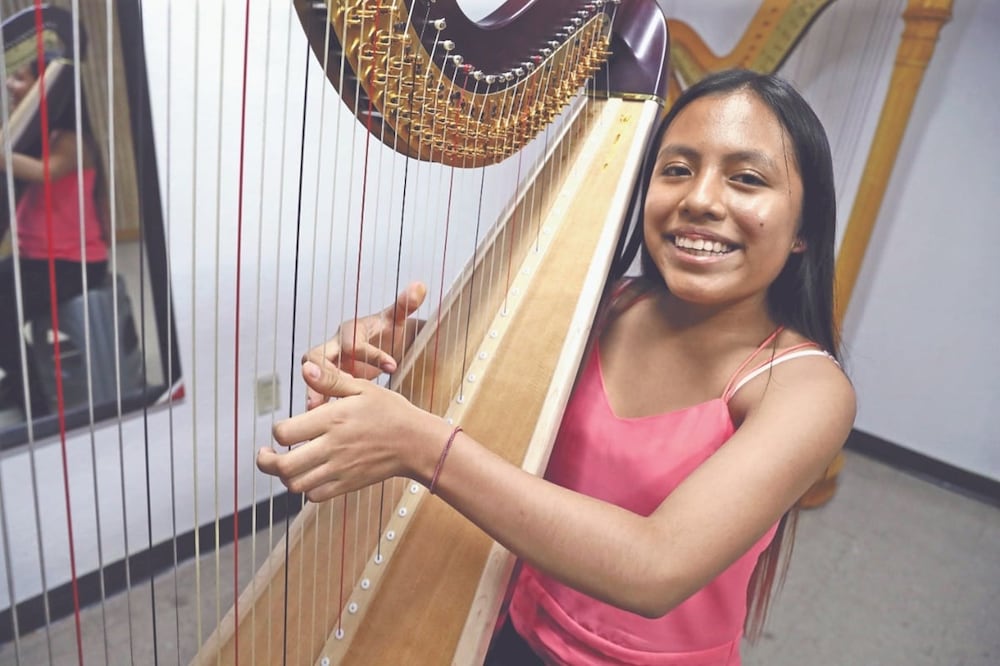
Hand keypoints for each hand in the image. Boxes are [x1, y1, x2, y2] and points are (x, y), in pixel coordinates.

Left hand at [257, 359, 447, 501]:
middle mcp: (332, 446)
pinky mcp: (347, 484)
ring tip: (286, 465)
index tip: (282, 429)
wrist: (415, 442)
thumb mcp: (362, 387)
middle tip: (266, 454)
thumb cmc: (390, 412)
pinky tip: (309, 476)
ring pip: (296, 484)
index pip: (285, 433)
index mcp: (332, 419)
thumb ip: (331, 380)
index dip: (277, 432)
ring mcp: (339, 469)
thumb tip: (305, 368)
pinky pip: (315, 496)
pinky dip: (305, 489)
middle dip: (267, 461)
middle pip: (284, 466)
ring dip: (285, 476)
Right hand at [303, 281, 425, 407]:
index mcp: (351, 329)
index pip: (353, 342)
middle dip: (322, 374)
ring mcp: (330, 364)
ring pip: (312, 375)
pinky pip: (318, 389)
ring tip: (316, 409)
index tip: (392, 367)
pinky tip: (321, 418)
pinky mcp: (330, 379)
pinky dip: (319, 401)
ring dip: (314, 390)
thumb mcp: (397, 320)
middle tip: (336, 391)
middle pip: (315, 356)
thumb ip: (405, 305)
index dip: (371, 355)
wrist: (384, 345)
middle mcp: (335, 345)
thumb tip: (420, 286)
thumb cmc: (389, 331)